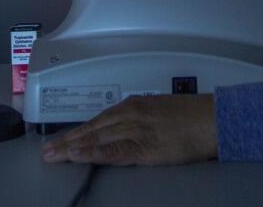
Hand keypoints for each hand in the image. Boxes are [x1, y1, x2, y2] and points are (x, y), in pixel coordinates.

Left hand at [40, 94, 217, 165]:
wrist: (216, 118)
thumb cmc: (194, 117)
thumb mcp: (161, 112)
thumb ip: (141, 120)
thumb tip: (126, 131)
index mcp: (134, 105)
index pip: (98, 121)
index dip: (77, 132)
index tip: (60, 141)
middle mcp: (130, 114)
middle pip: (91, 129)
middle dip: (67, 140)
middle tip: (46, 151)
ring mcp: (136, 129)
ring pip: (97, 139)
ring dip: (72, 147)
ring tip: (53, 156)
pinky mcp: (145, 146)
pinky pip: (114, 151)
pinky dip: (93, 153)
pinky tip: (78, 156)